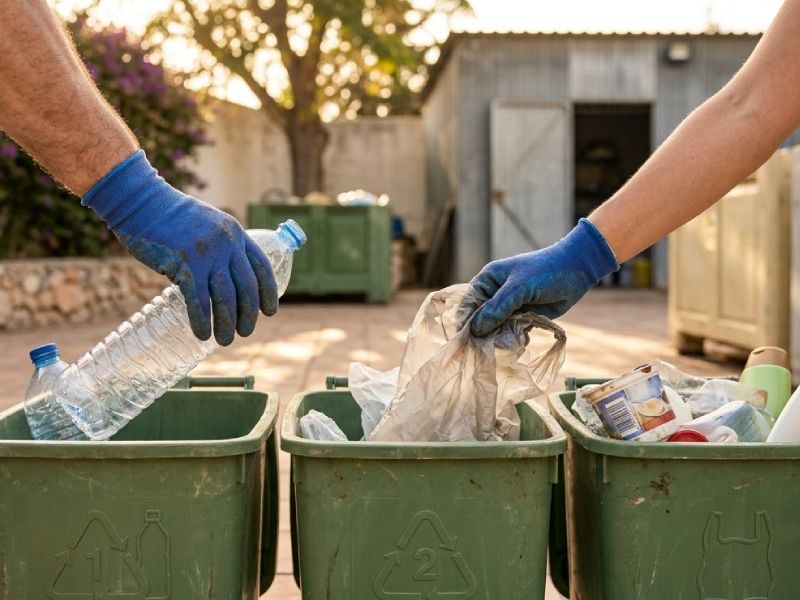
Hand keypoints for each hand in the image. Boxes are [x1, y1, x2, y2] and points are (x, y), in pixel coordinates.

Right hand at [83, 150, 276, 345]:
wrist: (140, 201)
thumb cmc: (169, 216)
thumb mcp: (207, 224)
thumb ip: (220, 246)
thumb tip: (225, 278)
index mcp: (235, 233)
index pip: (262, 267)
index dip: (268, 293)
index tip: (269, 311)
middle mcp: (226, 244)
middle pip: (246, 288)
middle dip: (249, 315)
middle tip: (245, 332)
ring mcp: (206, 254)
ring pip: (225, 298)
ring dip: (227, 324)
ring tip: (224, 340)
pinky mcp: (183, 264)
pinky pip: (198, 301)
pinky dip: (202, 321)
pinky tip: (202, 334)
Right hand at [467, 218, 617, 336]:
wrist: (576, 270)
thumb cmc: (544, 271)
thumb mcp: (518, 288)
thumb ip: (497, 308)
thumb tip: (476, 330)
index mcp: (487, 281)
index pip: (468, 304)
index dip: (466, 322)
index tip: (467, 340)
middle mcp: (494, 295)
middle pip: (480, 320)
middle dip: (485, 333)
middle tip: (491, 345)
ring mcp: (509, 307)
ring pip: (496, 329)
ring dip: (502, 337)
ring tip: (512, 340)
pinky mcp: (523, 317)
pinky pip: (512, 332)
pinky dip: (515, 338)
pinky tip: (522, 339)